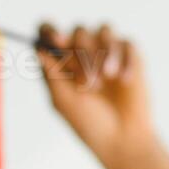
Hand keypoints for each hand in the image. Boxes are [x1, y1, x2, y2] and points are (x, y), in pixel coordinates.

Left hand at [36, 21, 163, 168]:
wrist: (121, 139)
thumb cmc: (88, 123)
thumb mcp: (64, 101)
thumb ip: (52, 75)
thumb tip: (38, 49)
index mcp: (60, 61)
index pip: (49, 32)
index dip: (51, 31)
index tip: (57, 41)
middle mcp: (82, 51)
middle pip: (78, 30)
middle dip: (82, 54)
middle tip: (89, 83)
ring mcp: (107, 50)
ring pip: (104, 29)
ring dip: (104, 51)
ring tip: (107, 78)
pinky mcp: (130, 55)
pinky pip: (127, 43)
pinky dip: (125, 59)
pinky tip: (124, 81)